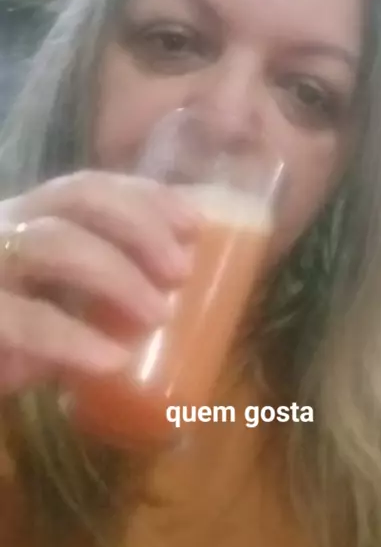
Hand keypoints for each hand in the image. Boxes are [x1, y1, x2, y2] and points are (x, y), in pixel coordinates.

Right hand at [0, 170, 198, 393]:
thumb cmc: (4, 334)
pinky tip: (111, 359)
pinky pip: (23, 319)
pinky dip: (72, 338)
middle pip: (78, 198)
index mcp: (29, 221)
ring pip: (51, 243)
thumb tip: (171, 309)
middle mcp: (5, 228)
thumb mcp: (51, 309)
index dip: (145, 197)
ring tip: (157, 314)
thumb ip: (92, 301)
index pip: (90, 187)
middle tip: (180, 272)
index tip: (195, 225)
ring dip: (116, 274)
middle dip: (139, 226)